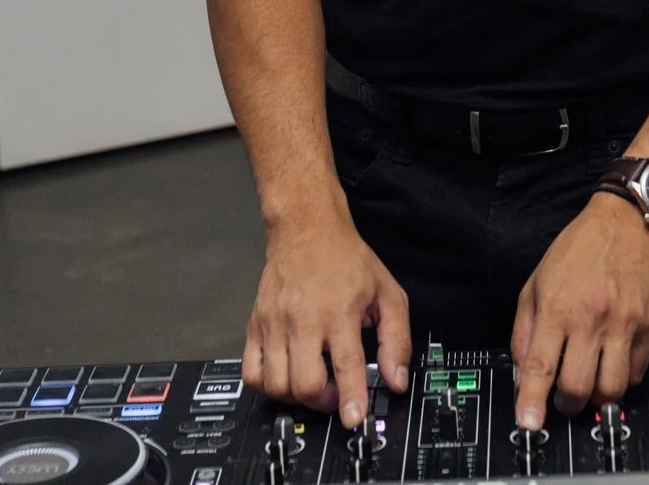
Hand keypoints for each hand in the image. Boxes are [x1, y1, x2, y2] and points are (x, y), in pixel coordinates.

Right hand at [244, 211, 411, 427]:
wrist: (306, 230)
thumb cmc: (347, 260)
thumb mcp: (388, 293)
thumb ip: (397, 338)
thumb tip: (396, 378)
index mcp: (340, 311)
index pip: (345, 364)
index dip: (351, 398)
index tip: (354, 419)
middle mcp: (304, 319)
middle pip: (305, 383)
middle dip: (324, 402)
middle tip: (337, 395)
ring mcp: (274, 323)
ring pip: (277, 384)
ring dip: (297, 398)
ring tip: (313, 385)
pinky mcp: (255, 325)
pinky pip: (251, 372)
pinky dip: (267, 387)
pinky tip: (285, 378)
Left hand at [512, 191, 648, 425]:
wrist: (627, 223)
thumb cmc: (579, 249)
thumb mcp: (536, 282)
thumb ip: (525, 329)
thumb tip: (523, 371)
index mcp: (557, 307)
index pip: (539, 365)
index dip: (531, 400)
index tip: (528, 423)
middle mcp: (590, 318)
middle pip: (577, 386)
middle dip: (566, 406)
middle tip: (562, 402)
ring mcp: (623, 324)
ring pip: (611, 388)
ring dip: (596, 399)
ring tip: (589, 388)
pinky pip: (636, 374)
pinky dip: (621, 382)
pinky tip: (611, 369)